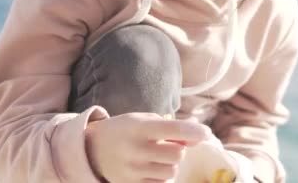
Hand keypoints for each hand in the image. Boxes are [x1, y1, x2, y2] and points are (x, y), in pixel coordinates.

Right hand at [85, 112, 210, 181]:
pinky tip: (150, 168)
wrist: (92, 149)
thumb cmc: (126, 130)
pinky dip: (161, 177)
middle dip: (178, 150)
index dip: (194, 131)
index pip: (173, 129)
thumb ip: (171, 127)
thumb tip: (200, 136)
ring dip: (170, 165)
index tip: (206, 133)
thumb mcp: (144, 120)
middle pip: (177, 155)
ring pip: (171, 172)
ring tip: (156, 157)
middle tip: (168, 145)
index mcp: (139, 128)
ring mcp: (132, 171)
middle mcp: (135, 150)